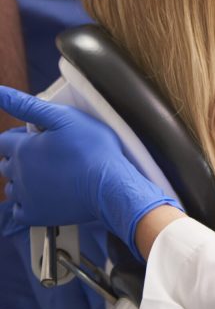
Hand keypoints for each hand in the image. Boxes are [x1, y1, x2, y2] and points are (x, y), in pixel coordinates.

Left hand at [0, 87, 179, 258]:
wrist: (110, 186)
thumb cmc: (93, 151)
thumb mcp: (65, 118)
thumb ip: (29, 105)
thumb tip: (0, 93)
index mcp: (22, 149)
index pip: (3, 141)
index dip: (17, 138)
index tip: (35, 138)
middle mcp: (18, 173)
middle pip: (5, 164)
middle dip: (19, 158)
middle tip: (46, 155)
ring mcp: (25, 196)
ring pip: (11, 187)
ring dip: (21, 180)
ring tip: (46, 175)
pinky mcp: (36, 215)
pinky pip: (18, 211)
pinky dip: (26, 203)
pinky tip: (43, 196)